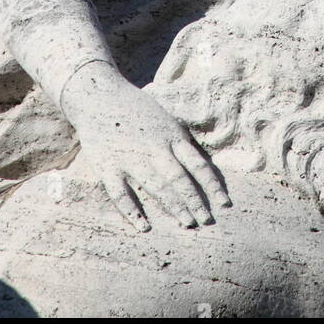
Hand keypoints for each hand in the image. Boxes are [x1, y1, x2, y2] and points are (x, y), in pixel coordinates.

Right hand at [61, 62, 229, 231]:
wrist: (99, 96)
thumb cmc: (136, 107)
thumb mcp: (165, 117)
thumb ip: (180, 140)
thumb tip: (200, 163)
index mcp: (171, 135)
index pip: (197, 164)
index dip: (212, 185)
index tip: (224, 203)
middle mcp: (154, 148)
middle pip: (179, 179)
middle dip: (194, 202)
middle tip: (206, 221)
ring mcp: (131, 158)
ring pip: (156, 187)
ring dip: (173, 207)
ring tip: (187, 223)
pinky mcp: (108, 167)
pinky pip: (121, 194)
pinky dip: (132, 212)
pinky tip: (143, 226)